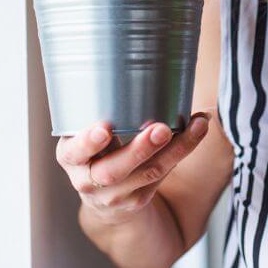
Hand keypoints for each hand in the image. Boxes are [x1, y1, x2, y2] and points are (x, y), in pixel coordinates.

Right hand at [55, 112, 210, 224]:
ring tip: (197, 125)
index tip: (104, 128)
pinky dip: (183, 151)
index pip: (75, 153)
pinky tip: (197, 131)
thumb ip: (96, 111)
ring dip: (176, 148)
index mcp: (70, 157)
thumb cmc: (92, 147)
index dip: (88, 143)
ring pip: (148, 174)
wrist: (99, 194)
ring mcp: (115, 195)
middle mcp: (88, 181)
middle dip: (140, 150)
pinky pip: (163, 175)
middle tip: (161, 129)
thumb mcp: (82, 132)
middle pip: (114, 171)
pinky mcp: (138, 199)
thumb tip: (130, 68)